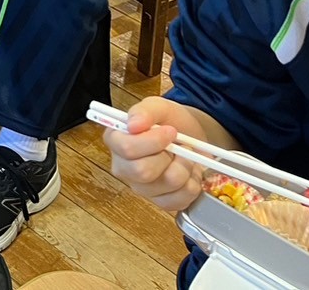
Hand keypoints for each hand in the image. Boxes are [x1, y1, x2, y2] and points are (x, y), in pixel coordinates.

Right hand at [102, 97, 208, 211]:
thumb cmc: (169, 121)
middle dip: (170, 156)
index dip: (153, 141)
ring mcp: (142, 188)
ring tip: (186, 157)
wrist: (191, 137)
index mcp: (116, 141)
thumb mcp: (158, 106)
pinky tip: (189, 173)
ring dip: (185, 167)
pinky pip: (180, 199)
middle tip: (179, 145)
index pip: (126, 148)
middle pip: (143, 171)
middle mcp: (124, 168)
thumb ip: (144, 111)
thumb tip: (133, 124)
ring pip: (167, 183)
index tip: (170, 131)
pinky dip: (193, 184)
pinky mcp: (161, 202)